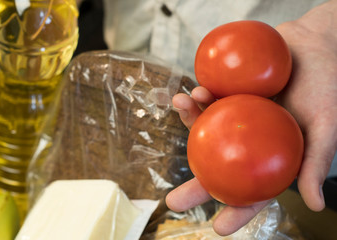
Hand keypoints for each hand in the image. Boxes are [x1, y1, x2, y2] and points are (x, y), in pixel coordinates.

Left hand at [166, 0, 336, 235]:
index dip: (237, 210)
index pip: (253, 190)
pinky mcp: (228, 93)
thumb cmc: (326, 85)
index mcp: (271, 155)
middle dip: (196, 185)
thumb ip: (315, 162)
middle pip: (220, 168)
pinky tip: (191, 93)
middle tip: (173, 201)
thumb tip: (315, 204)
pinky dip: (197, 98)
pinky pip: (208, 99)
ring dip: (189, 123)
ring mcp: (236, 117)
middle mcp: (248, 140)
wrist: (314, 44)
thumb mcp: (326, 124)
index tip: (217, 228)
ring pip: (207, 131)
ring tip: (182, 106)